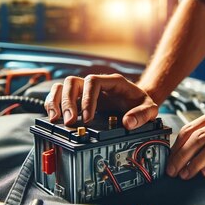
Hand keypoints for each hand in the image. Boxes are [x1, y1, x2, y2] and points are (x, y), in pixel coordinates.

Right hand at [44, 74, 158, 129]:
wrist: (138, 103)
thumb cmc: (142, 104)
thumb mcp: (150, 109)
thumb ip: (142, 115)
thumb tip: (127, 123)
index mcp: (112, 82)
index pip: (93, 81)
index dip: (87, 99)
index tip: (87, 118)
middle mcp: (96, 84)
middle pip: (73, 82)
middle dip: (68, 102)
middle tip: (69, 122)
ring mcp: (86, 90)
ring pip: (63, 87)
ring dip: (56, 101)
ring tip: (55, 119)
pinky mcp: (80, 99)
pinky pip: (61, 95)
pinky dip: (54, 104)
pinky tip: (54, 117)